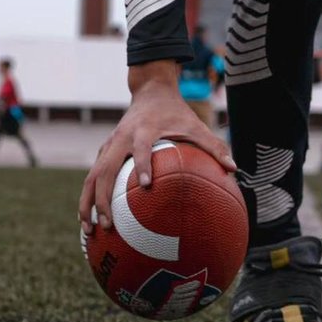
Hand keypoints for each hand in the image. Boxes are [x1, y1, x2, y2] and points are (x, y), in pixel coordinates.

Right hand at [78, 61, 235, 234]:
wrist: (150, 90)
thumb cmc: (176, 112)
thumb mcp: (196, 124)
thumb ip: (214, 145)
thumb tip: (234, 168)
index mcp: (144, 130)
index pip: (141, 148)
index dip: (142, 165)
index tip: (145, 186)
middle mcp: (122, 138)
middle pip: (105, 169)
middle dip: (103, 198)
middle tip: (108, 225)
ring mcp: (109, 145)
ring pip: (92, 177)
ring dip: (87, 204)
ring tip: (89, 231)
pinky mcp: (104, 151)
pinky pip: (92, 177)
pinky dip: (88, 198)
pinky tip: (90, 221)